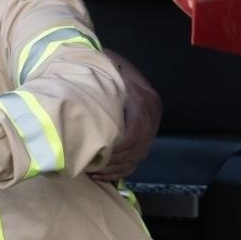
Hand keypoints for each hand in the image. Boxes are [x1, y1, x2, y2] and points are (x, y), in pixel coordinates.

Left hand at [90, 51, 160, 181]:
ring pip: (137, 157)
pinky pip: (135, 161)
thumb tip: (88, 105)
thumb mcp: (104, 73)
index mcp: (144, 100)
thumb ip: (102, 88)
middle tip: (90, 166)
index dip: (117, 146)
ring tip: (92, 171)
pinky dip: (118, 171)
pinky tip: (100, 174)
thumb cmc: (104, 68)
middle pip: (137, 148)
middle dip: (113, 161)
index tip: (96, 152)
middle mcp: (152, 115)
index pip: (135, 132)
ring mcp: (150, 127)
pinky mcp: (143, 136)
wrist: (112, 64)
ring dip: (114, 168)